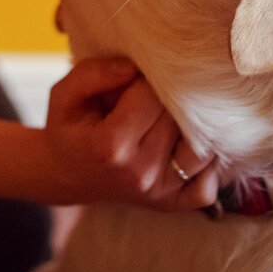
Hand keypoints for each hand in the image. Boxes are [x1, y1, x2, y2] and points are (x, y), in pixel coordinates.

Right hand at [43, 57, 217, 209]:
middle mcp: (138, 172)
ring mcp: (158, 192)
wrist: (65, 176)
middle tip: (145, 100)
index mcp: (110, 146)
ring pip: (199, 147)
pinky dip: (204, 166)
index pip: (150, 96)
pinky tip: (182, 148)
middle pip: (176, 119)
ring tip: (165, 120)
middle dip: (166, 100)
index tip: (130, 83)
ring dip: (189, 128)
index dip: (143, 80)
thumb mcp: (65, 94)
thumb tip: (134, 67)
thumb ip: (93, 73)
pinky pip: (207, 186)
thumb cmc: (68, 130)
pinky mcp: (171, 204)